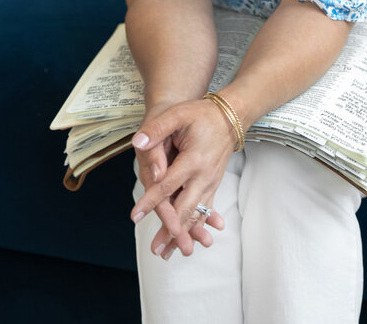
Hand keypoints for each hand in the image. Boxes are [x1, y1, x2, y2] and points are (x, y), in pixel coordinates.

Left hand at [131, 98, 234, 257]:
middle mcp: (205, 176)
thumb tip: (137, 143)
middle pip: (185, 208)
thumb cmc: (201, 114)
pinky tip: (192, 241)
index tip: (136, 215)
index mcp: (194, 159)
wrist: (230, 116)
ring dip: (184, 234)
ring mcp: (211, 182)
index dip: (151, 200)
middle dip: (170, 230)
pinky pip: (205, 210)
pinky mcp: (213, 185)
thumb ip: (157, 128)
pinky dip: (197, 227)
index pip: (168, 185)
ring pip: (196, 213)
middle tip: (156, 249)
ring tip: (169, 253)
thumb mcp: (178, 114)